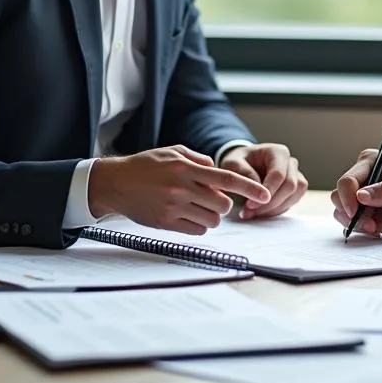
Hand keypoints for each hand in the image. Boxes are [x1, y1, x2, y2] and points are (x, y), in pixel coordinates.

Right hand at [87, 145, 270, 234]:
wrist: (116, 183)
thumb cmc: (146, 165)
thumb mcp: (173, 152)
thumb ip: (199, 160)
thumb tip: (218, 170)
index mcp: (187, 168)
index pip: (227, 179)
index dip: (250, 188)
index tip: (266, 194)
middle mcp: (182, 188)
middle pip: (223, 204)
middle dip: (223, 203)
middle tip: (212, 198)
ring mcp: (174, 207)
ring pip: (212, 220)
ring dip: (212, 215)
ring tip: (198, 207)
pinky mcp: (166, 223)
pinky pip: (197, 230)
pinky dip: (199, 225)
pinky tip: (189, 216)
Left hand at [218, 143, 307, 218]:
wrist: (240, 166)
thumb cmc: (237, 163)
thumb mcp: (232, 164)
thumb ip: (245, 175)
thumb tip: (262, 194)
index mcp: (277, 152)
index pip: (279, 174)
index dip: (267, 192)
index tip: (250, 205)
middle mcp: (290, 162)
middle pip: (290, 186)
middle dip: (270, 203)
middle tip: (249, 212)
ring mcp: (295, 175)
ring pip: (294, 195)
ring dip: (275, 209)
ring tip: (253, 213)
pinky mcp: (294, 189)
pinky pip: (292, 202)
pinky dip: (277, 210)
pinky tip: (261, 212)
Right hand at [330, 150, 381, 237]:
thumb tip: (361, 196)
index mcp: (371, 161)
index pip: (348, 180)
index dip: (348, 199)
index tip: (356, 214)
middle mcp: (362, 176)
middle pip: (340, 198)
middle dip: (357, 216)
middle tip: (376, 226)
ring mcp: (360, 195)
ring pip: (345, 214)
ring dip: (368, 225)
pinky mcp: (362, 212)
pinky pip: (355, 225)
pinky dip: (372, 229)